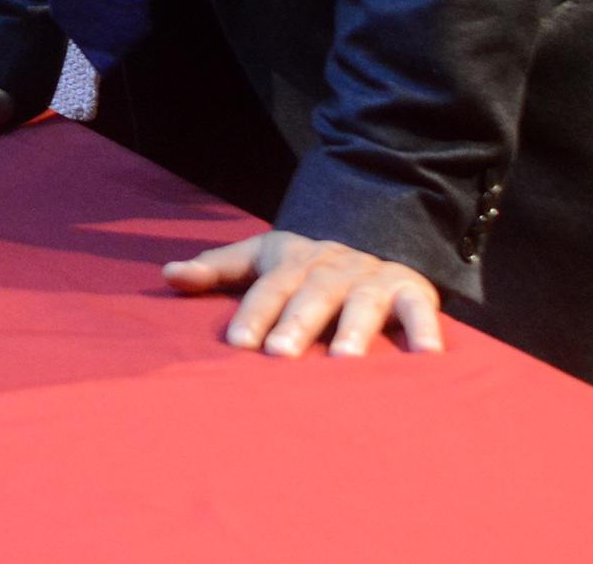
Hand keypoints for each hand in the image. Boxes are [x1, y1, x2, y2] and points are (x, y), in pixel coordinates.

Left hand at [163, 229, 443, 357]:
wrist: (372, 230)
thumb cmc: (303, 266)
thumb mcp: (260, 257)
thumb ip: (216, 268)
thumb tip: (168, 276)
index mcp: (292, 258)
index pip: (268, 286)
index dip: (253, 313)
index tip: (236, 344)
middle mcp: (332, 266)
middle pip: (312, 293)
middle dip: (296, 323)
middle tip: (280, 355)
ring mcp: (372, 277)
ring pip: (362, 301)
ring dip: (354, 329)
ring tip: (342, 361)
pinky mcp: (411, 290)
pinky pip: (419, 309)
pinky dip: (424, 331)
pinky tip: (424, 357)